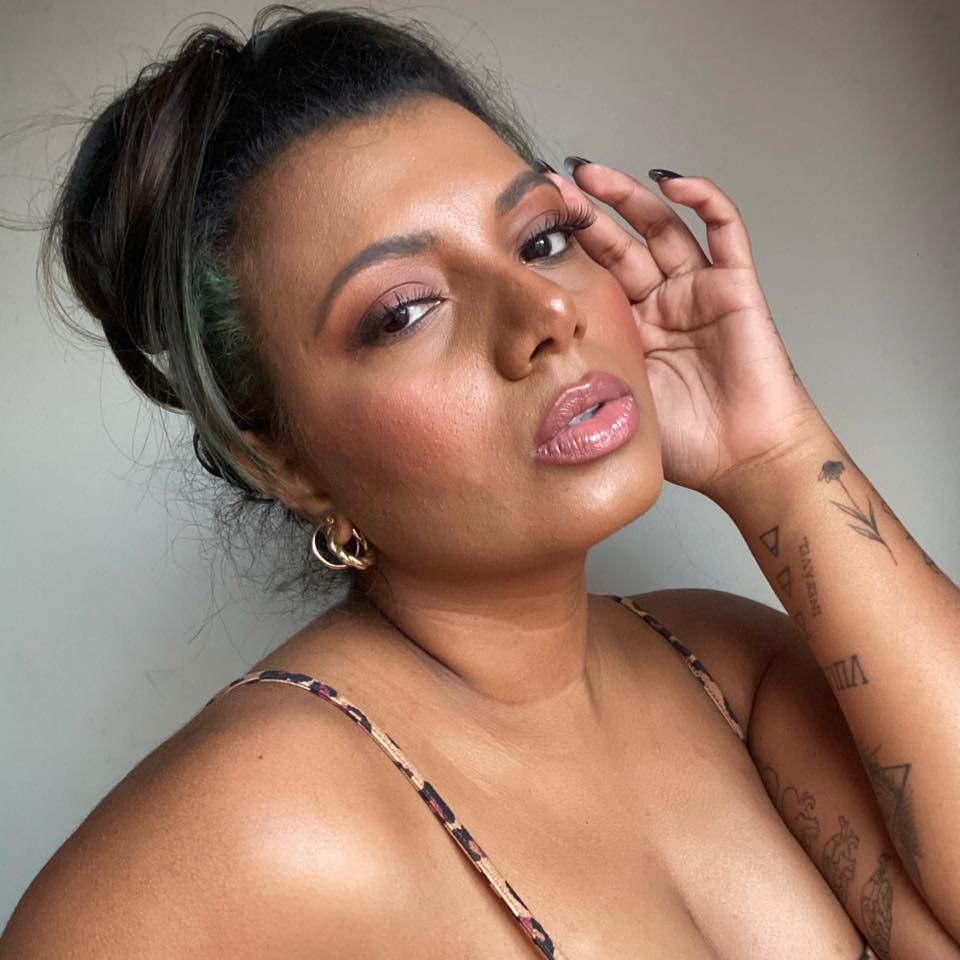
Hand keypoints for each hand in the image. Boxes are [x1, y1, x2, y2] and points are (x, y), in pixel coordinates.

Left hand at [541, 159, 827, 498]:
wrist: (743, 460)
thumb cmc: (684, 441)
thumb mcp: (614, 395)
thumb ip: (584, 365)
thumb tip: (520, 354)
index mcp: (628, 329)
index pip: (593, 275)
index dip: (565, 248)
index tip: (525, 226)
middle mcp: (660, 303)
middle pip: (621, 244)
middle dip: (585, 214)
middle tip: (549, 188)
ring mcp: (697, 291)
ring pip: (662, 227)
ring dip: (629, 197)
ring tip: (590, 174)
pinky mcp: (735, 286)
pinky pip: (724, 232)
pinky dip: (704, 200)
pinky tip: (672, 181)